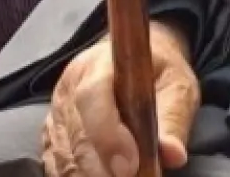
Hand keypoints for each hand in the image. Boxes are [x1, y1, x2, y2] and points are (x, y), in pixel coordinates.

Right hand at [41, 20, 199, 176]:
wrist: (135, 63)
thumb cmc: (158, 72)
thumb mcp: (177, 86)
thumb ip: (172, 119)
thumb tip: (174, 154)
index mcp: (100, 63)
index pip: (91, 96)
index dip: (108, 135)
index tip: (130, 166)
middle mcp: (70, 86)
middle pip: (77, 135)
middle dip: (104, 167)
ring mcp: (56, 112)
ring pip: (64, 156)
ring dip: (92, 175)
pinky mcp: (52, 134)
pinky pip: (57, 165)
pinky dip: (80, 176)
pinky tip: (102, 175)